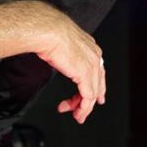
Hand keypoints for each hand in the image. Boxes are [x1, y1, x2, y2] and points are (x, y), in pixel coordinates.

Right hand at [31, 5, 105, 123]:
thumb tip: (56, 54)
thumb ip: (65, 52)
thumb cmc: (49, 33)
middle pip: (97, 84)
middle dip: (89, 100)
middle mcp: (95, 56)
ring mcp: (92, 66)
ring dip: (83, 108)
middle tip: (80, 111)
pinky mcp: (86, 75)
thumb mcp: (61, 44)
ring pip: (93, 93)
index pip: (98, 71)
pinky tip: (76, 113)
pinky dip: (82, 108)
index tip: (95, 98)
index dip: (97, 87)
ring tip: (75, 115)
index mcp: (90, 47)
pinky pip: (88, 97)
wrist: (48, 30)